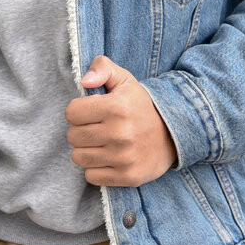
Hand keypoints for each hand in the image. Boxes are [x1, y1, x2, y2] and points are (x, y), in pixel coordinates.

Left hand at [65, 56, 176, 187]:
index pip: (71, 112)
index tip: (90, 111)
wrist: (172, 135)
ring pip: (78, 157)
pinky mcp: (128, 176)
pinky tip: (107, 158)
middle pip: (72, 136)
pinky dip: (95, 169)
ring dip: (86, 150)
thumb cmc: (140, 106)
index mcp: (117, 107)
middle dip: (80, 130)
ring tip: (100, 143)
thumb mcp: (124, 79)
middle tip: (96, 128)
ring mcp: (124, 157)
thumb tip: (84, 82)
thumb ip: (101, 68)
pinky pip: (91, 176)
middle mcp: (120, 133)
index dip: (78, 110)